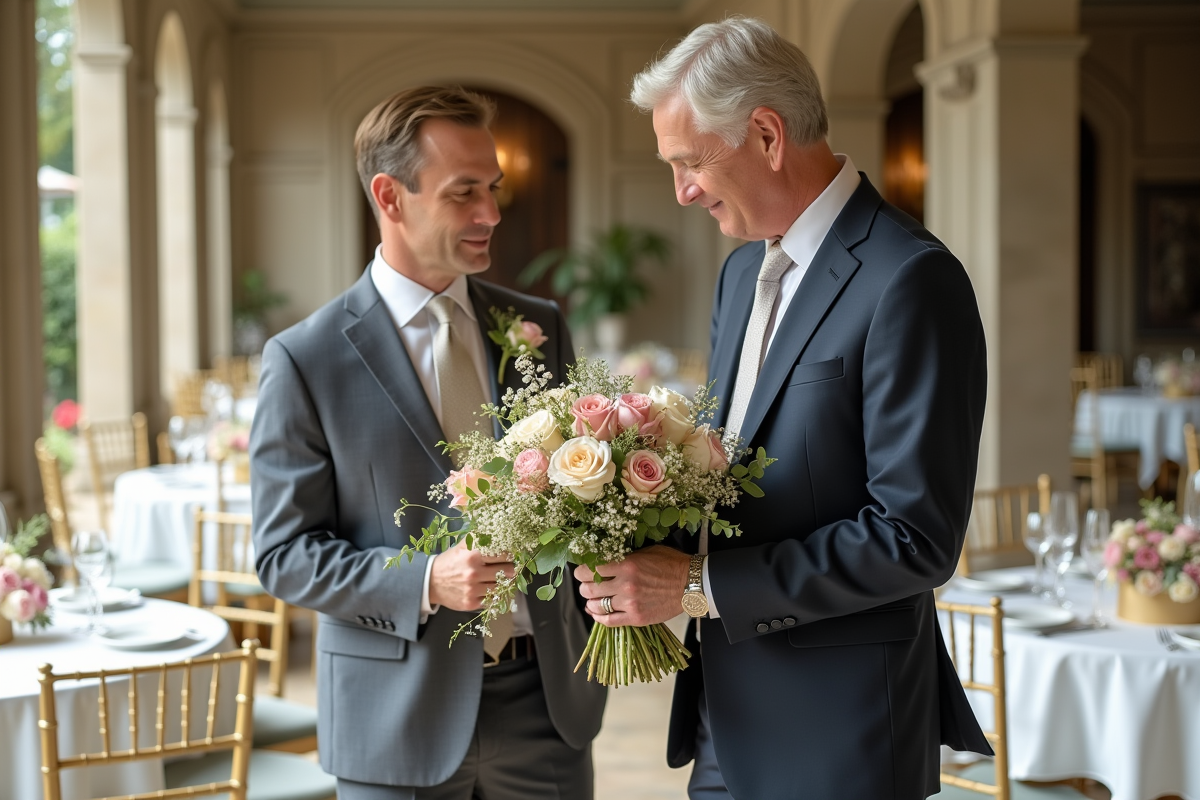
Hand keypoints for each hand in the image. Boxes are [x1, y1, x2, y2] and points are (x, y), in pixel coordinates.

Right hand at [429, 540, 514, 611]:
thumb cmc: (451, 561)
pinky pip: (492, 600)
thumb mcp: (463, 546)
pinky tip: (490, 589)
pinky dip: (494, 595)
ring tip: (499, 578)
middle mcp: (473, 573)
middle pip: (507, 571)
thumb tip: (499, 530)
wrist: (431, 582)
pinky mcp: (471, 603)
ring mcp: (472, 590)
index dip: (510, 554)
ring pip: (501, 586)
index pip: (504, 554)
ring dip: (503, 582)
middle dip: (510, 569)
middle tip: (508, 567)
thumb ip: (480, 538)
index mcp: (472, 555)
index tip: (511, 555)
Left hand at [574, 545, 689, 626]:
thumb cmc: (670, 564)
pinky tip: (596, 613)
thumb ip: (624, 557)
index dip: (580, 571)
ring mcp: (630, 603)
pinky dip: (598, 617)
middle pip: (589, 589)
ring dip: (589, 602)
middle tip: (586, 584)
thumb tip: (603, 562)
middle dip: (583, 586)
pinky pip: (609, 621)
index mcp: (626, 564)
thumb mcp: (646, 552)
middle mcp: (625, 585)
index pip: (591, 569)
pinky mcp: (636, 618)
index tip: (580, 571)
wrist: (691, 584)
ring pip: (596, 606)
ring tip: (592, 599)